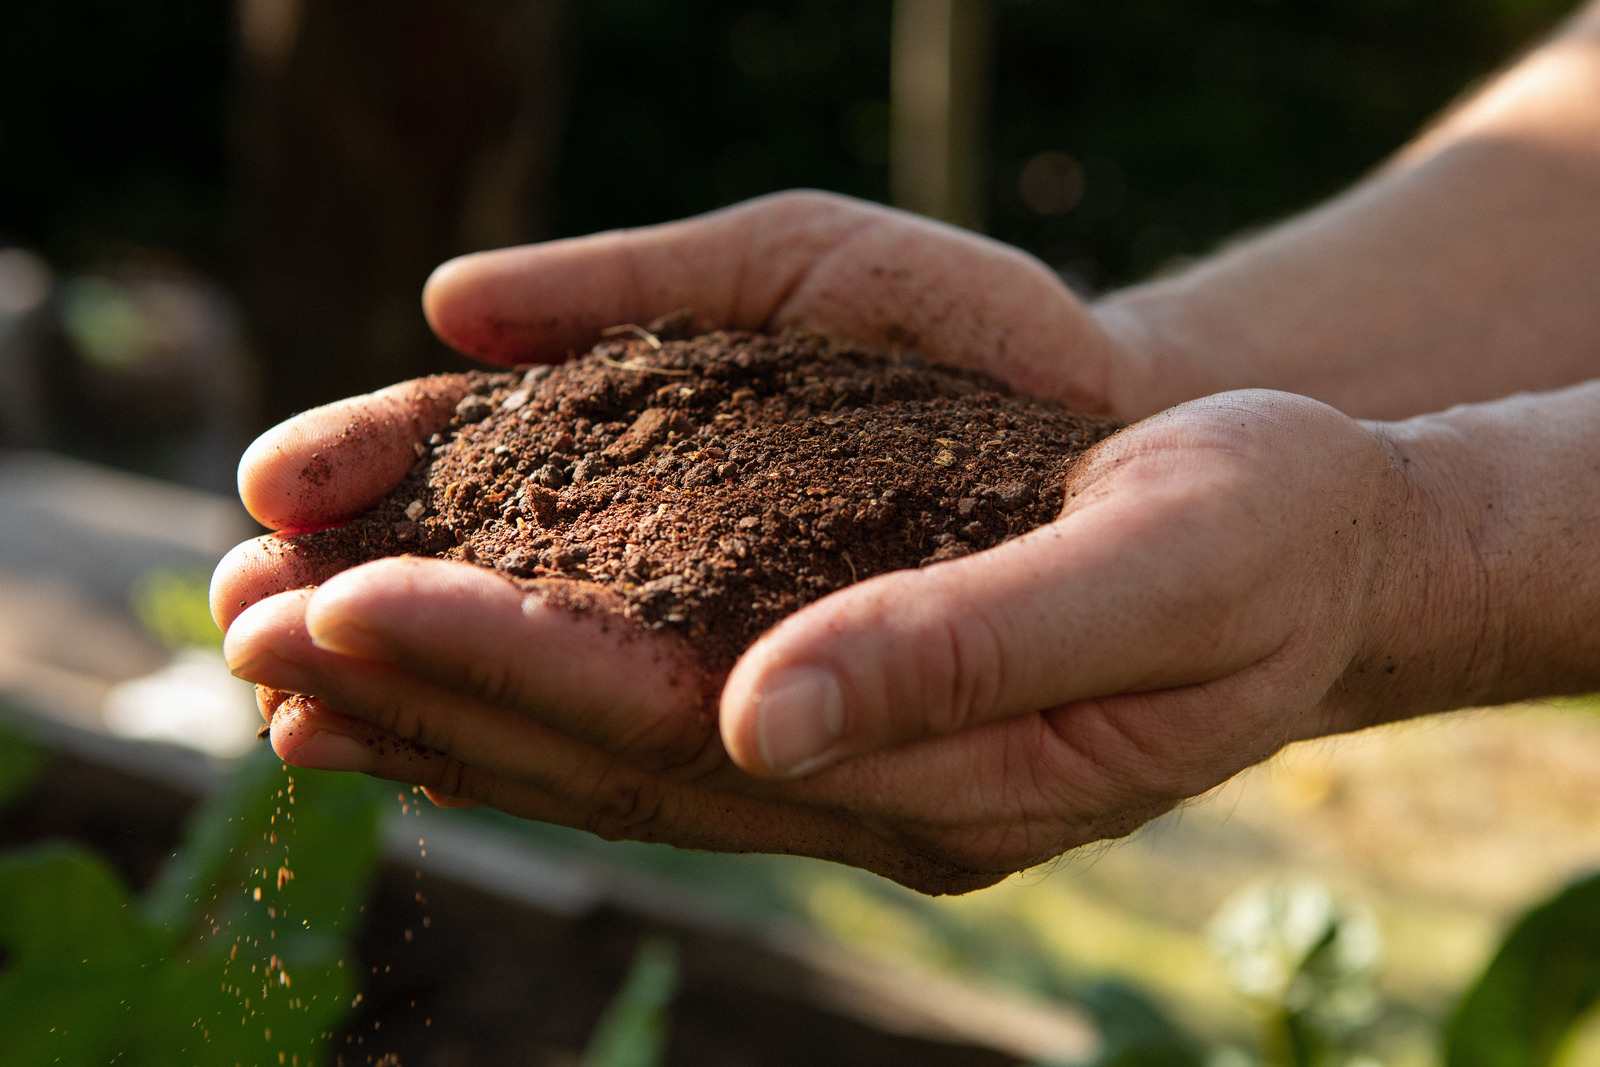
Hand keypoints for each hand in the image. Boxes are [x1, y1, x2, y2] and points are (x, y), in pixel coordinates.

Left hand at [217, 382, 1437, 892]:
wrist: (1332, 549)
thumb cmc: (1266, 541)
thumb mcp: (1157, 574)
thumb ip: (965, 653)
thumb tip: (761, 719)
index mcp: (946, 777)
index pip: (679, 739)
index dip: (507, 673)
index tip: (352, 605)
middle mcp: (873, 790)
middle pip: (606, 758)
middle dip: (425, 692)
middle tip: (250, 628)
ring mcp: (856, 758)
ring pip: (612, 746)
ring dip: (447, 700)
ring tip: (286, 654)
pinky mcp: (847, 697)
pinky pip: (663, 707)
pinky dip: (537, 680)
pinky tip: (442, 656)